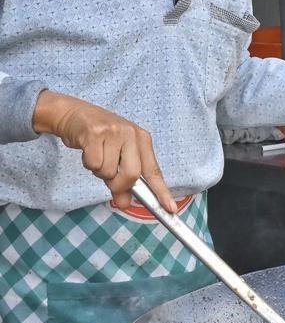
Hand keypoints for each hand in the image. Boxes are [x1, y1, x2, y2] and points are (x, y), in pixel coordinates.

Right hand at [33, 90, 177, 211]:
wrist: (76, 114)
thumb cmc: (100, 138)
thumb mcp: (116, 157)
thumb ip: (122, 182)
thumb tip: (125, 204)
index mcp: (142, 139)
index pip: (153, 171)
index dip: (161, 191)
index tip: (170, 208)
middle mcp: (131, 134)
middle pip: (132, 175)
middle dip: (117, 183)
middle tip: (108, 175)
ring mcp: (114, 132)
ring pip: (109, 172)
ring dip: (99, 171)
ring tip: (96, 154)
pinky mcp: (95, 133)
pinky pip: (93, 163)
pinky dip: (88, 163)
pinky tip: (88, 149)